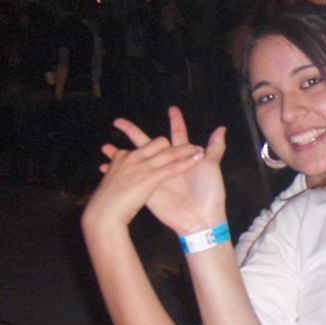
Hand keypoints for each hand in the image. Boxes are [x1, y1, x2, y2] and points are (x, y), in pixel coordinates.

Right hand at [99, 108, 227, 235]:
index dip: (175, 121)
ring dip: (119, 152)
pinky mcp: (149, 186)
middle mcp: (168, 162)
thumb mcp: (211, 165)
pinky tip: (104, 167)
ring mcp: (156, 174)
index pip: (177, 133)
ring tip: (104, 146)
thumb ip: (214, 147)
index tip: (171, 109)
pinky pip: (132, 176)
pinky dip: (118, 172)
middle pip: (148, 142)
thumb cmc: (208, 190)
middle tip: (119, 122)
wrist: (200, 215)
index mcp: (183, 155)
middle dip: (133, 132)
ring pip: (136, 157)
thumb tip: (221, 128)